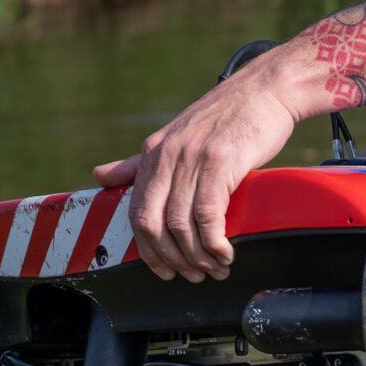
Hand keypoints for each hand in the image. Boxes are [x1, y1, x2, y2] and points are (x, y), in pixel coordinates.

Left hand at [95, 52, 306, 281]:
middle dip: (172, 259)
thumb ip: (138, 163)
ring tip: (215, 269)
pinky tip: (226, 253)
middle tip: (193, 275)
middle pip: (154, 224)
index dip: (148, 250)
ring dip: (197, 257)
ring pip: (181, 225)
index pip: (136, 213)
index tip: (165, 270)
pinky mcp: (220, 161)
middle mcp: (167, 155)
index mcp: (153, 152)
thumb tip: (99, 176)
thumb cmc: (228, 117)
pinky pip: (207, 215)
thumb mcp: (177, 137)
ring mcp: (192, 158)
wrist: (266, 90)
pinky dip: (215, 243)